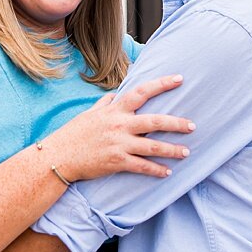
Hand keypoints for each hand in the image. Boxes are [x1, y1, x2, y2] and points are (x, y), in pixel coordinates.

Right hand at [43, 74, 193, 181]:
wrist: (58, 157)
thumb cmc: (74, 134)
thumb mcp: (89, 113)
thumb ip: (105, 103)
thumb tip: (114, 94)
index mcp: (115, 110)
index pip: (142, 91)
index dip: (162, 84)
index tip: (179, 79)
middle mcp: (119, 125)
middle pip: (155, 121)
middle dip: (177, 123)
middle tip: (193, 125)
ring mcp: (119, 144)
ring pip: (152, 146)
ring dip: (172, 150)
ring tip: (186, 152)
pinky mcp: (116, 162)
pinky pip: (142, 166)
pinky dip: (156, 170)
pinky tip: (167, 172)